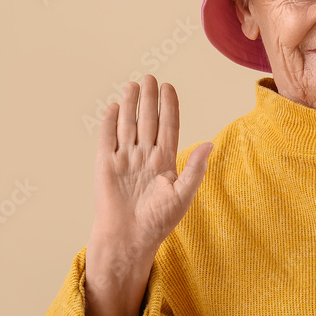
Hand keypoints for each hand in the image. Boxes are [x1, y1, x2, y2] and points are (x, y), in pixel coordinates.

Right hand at [91, 74, 211, 263]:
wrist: (129, 237)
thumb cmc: (158, 220)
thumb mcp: (183, 195)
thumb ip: (194, 169)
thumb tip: (209, 145)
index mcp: (165, 160)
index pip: (168, 127)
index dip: (169, 107)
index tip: (169, 88)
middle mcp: (145, 155)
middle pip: (148, 121)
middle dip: (150, 99)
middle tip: (150, 78)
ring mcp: (125, 158)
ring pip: (129, 125)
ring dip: (131, 105)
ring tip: (133, 85)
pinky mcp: (105, 164)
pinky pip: (108, 139)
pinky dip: (110, 123)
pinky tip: (115, 107)